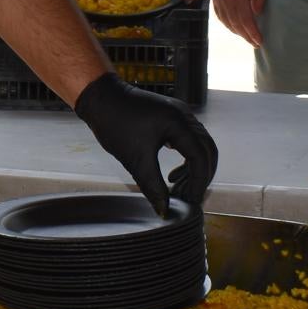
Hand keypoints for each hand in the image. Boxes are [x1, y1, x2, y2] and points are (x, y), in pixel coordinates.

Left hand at [73, 73, 217, 214]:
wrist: (101, 98)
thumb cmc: (115, 123)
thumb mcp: (135, 160)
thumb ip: (153, 186)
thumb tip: (164, 210)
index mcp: (178, 124)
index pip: (201, 157)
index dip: (199, 182)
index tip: (191, 201)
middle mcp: (184, 116)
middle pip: (207, 150)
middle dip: (201, 176)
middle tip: (189, 198)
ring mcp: (180, 114)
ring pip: (199, 146)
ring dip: (193, 169)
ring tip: (177, 189)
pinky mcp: (172, 116)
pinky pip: (189, 140)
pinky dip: (186, 159)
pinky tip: (173, 174)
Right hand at [211, 0, 264, 46]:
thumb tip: (257, 13)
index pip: (245, 19)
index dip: (252, 32)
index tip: (260, 41)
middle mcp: (225, 0)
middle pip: (236, 24)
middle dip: (247, 36)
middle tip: (256, 44)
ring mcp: (218, 0)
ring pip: (228, 22)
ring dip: (238, 33)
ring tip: (248, 38)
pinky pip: (220, 17)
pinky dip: (228, 25)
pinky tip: (235, 29)